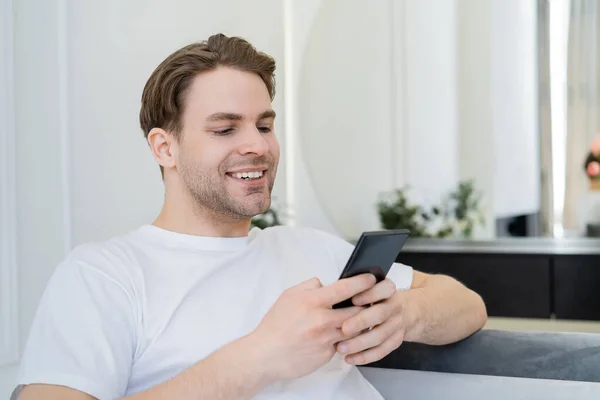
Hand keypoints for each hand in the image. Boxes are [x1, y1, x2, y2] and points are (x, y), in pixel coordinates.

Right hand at [250, 274, 376, 381]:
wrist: (265, 354)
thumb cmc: (275, 325)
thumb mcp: (288, 296)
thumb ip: (310, 287)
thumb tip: (326, 284)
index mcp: (312, 301)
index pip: (345, 288)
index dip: (362, 282)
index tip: (372, 279)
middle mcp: (321, 320)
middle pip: (357, 310)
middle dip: (366, 305)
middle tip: (370, 301)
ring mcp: (326, 339)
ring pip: (354, 329)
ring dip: (358, 324)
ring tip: (357, 319)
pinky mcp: (327, 354)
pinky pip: (343, 343)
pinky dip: (343, 339)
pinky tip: (338, 336)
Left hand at [335, 279, 405, 364]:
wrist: (398, 311)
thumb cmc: (372, 298)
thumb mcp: (366, 287)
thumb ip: (351, 287)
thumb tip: (324, 288)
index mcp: (386, 289)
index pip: (383, 288)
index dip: (369, 294)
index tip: (352, 299)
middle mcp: (394, 305)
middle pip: (381, 313)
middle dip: (362, 321)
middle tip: (344, 328)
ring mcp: (396, 324)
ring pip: (380, 336)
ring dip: (360, 343)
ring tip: (340, 348)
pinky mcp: (395, 340)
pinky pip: (382, 351)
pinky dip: (365, 356)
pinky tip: (350, 358)